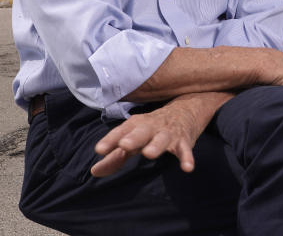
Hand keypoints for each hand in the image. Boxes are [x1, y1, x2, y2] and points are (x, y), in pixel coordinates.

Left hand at [91, 92, 230, 177]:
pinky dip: (187, 158)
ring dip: (156, 145)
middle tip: (124, 145)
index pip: (121, 132)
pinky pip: (185, 150)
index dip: (110, 140)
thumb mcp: (133, 140)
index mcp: (135, 126)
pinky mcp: (184, 141)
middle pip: (141, 132)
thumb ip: (114, 157)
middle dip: (133, 138)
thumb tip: (94, 172)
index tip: (99, 150)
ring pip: (162, 139)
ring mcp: (168, 133)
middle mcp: (150, 127)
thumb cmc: (151, 129)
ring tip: (149, 154)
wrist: (185, 110)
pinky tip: (187, 167)